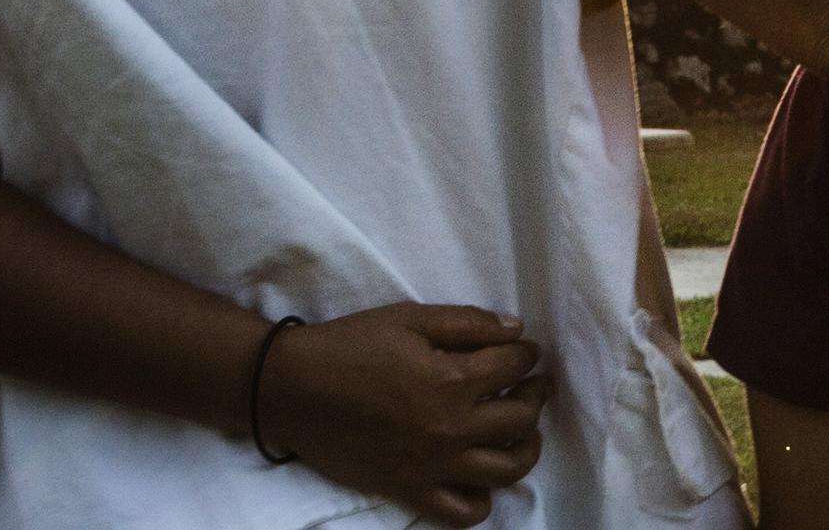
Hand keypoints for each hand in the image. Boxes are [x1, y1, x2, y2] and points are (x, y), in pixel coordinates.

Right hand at [258, 303, 549, 525]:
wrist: (293, 389)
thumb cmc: (349, 346)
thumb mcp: (408, 319)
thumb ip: (467, 322)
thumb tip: (516, 331)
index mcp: (452, 380)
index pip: (515, 367)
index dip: (527, 355)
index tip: (525, 352)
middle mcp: (451, 428)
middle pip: (522, 419)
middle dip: (536, 395)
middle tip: (531, 385)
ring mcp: (434, 465)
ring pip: (508, 469)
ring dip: (526, 448)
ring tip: (521, 432)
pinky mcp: (412, 490)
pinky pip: (465, 512)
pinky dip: (483, 498)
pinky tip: (479, 474)